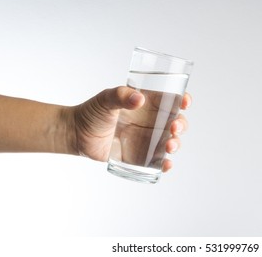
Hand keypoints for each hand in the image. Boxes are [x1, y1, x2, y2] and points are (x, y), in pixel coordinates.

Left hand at [72, 86, 190, 171]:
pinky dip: (165, 164)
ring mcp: (146, 140)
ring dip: (176, 144)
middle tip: (174, 128)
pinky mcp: (139, 156)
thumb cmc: (92, 112)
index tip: (185, 102)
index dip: (182, 100)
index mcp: (147, 104)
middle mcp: (151, 122)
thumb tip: (139, 99)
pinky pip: (158, 161)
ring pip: (170, 142)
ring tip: (169, 146)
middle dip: (181, 125)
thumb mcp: (106, 99)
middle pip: (176, 123)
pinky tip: (166, 164)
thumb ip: (121, 96)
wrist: (76, 134)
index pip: (171, 100)